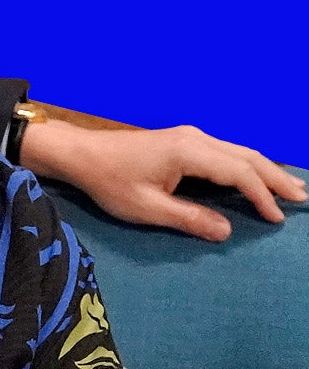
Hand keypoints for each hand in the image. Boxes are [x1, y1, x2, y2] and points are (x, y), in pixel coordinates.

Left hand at [18, 121, 306, 240]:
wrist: (81, 154)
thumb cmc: (110, 182)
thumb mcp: (147, 208)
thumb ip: (189, 219)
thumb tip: (226, 231)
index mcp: (189, 152)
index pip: (239, 173)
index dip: (261, 196)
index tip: (276, 218)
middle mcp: (195, 139)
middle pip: (246, 157)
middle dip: (275, 177)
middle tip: (302, 197)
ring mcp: (189, 136)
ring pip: (238, 151)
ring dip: (264, 170)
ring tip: (289, 189)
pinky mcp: (182, 140)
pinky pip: (225, 152)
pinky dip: (246, 165)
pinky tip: (255, 176)